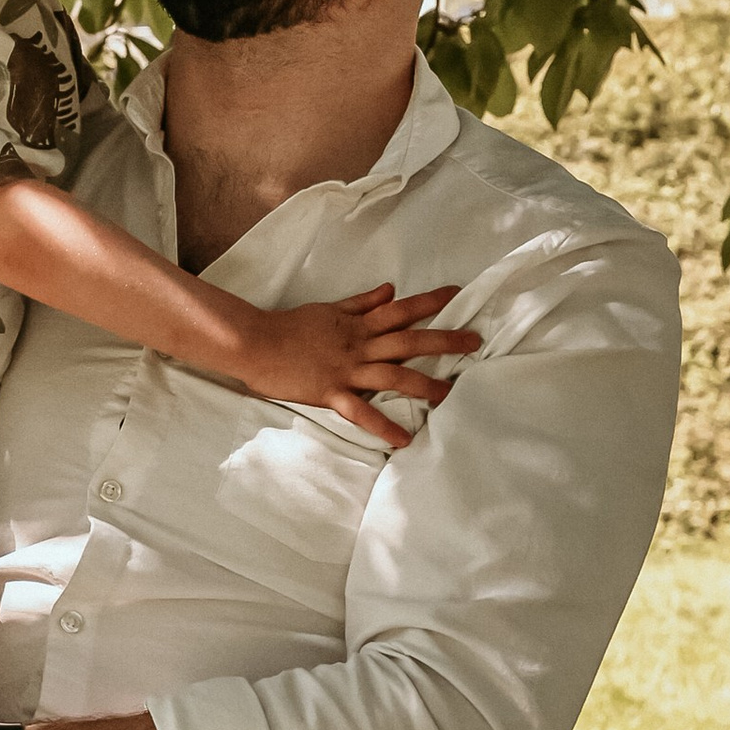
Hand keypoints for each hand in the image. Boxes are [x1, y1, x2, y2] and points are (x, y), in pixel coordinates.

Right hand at [231, 284, 479, 450]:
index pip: (400, 309)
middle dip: (443, 340)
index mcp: (358, 324)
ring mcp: (346, 369)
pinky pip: (360, 411)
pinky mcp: (330, 392)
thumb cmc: (290, 326)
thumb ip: (363, 302)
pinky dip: (382, 426)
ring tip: (448, 395)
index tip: (458, 295)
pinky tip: (402, 440)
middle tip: (474, 342)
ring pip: (392, 374)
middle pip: (408, 340)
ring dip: (422, 384)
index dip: (430, 301)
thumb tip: (391, 289)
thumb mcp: (330, 309)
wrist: (255, 343)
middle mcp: (358, 344)